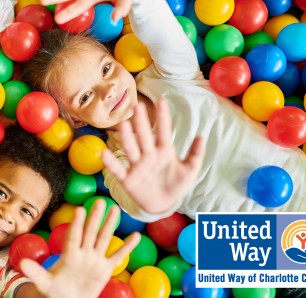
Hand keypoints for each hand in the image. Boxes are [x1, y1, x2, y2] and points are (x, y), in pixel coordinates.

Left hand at [20, 199, 139, 297]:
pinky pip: (118, 256)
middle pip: (91, 232)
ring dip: (110, 225)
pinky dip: (127, 247)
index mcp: (69, 254)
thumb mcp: (43, 282)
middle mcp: (83, 253)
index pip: (74, 236)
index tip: (80, 210)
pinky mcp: (104, 269)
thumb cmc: (54, 290)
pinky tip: (136, 236)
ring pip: (104, 239)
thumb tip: (21, 263)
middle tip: (101, 200)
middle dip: (96, 217)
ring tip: (116, 209)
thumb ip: (35, 272)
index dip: (77, 224)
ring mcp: (95, 260)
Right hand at [102, 100, 204, 214]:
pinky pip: (118, 169)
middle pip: (144, 136)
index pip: (164, 131)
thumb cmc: (176, 184)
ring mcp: (137, 165)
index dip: (163, 117)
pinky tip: (105, 153)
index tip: (162, 101)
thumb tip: (201, 137)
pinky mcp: (128, 179)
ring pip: (131, 149)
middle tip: (138, 106)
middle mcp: (149, 154)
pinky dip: (111, 163)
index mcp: (164, 150)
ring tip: (124, 125)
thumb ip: (195, 155)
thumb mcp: (189, 170)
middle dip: (141, 122)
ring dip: (127, 138)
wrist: (164, 204)